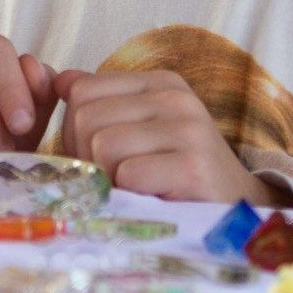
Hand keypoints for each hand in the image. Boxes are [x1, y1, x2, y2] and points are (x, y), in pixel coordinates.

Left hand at [55, 66, 268, 205]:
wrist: (233, 211)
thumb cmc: (174, 174)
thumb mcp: (140, 129)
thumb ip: (101, 104)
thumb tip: (59, 80)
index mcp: (160, 82)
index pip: (81, 91)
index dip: (74, 131)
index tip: (101, 155)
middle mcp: (176, 97)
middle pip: (85, 118)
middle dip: (87, 157)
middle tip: (116, 178)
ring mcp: (188, 129)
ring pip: (101, 146)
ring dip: (108, 178)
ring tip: (135, 188)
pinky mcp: (193, 166)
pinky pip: (128, 174)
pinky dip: (129, 194)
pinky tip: (151, 198)